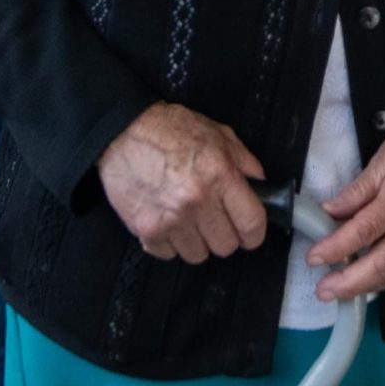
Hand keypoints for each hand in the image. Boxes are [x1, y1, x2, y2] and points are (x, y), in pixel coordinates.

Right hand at [97, 102, 268, 263]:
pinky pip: (169, 255)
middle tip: (216, 220)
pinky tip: (168, 220)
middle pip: (226, 246)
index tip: (250, 233)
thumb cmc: (170, 130)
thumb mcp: (218, 134)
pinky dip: (170, 243)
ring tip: (189, 219)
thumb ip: (245, 162)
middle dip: (224, 235)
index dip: (255, 234)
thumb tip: (262, 188)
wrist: (122, 131)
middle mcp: (197, 201)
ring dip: (197, 241)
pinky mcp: (146, 230)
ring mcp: (170, 219)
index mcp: (220, 175)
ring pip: (198, 255)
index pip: (252, 224)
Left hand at [311, 72, 384, 300]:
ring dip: (369, 286)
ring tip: (342, 290)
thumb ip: (356, 192)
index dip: (336, 249)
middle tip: (324, 290)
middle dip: (350, 283)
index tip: (314, 258)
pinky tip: (372, 280)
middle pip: (383, 263)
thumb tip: (329, 213)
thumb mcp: (381, 158)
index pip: (364, 232)